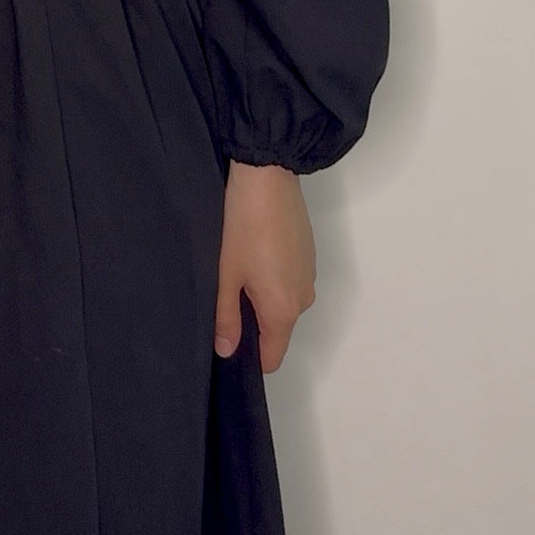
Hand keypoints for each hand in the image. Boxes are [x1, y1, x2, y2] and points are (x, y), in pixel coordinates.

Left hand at [213, 161, 315, 373]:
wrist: (268, 177)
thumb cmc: (244, 226)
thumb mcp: (226, 275)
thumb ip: (226, 318)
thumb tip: (227, 351)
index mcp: (283, 311)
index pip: (273, 357)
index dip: (249, 356)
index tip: (228, 341)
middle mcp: (304, 299)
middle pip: (277, 329)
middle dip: (251, 321)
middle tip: (224, 293)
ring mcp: (310, 276)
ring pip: (283, 303)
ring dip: (261, 295)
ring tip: (237, 267)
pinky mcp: (309, 256)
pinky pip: (290, 281)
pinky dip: (273, 276)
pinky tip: (254, 251)